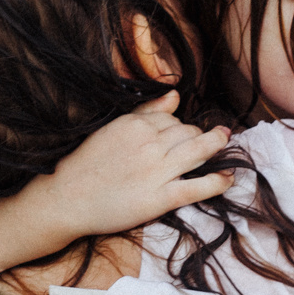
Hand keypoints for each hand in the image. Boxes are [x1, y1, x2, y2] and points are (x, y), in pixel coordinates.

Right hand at [27, 91, 233, 238]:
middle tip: (200, 145)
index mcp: (136, 124)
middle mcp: (150, 143)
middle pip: (189, 132)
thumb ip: (145, 112)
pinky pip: (199, 186)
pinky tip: (228, 178)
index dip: (180, 127)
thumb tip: (175, 95)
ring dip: (217, 146)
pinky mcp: (161, 198)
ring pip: (199, 150)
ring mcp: (157, 171)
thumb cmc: (84, 166)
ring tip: (226, 145)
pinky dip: (218, 181)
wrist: (65, 199)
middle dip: (197, 137)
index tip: (180, 136)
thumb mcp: (112, 129)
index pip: (172, 118)